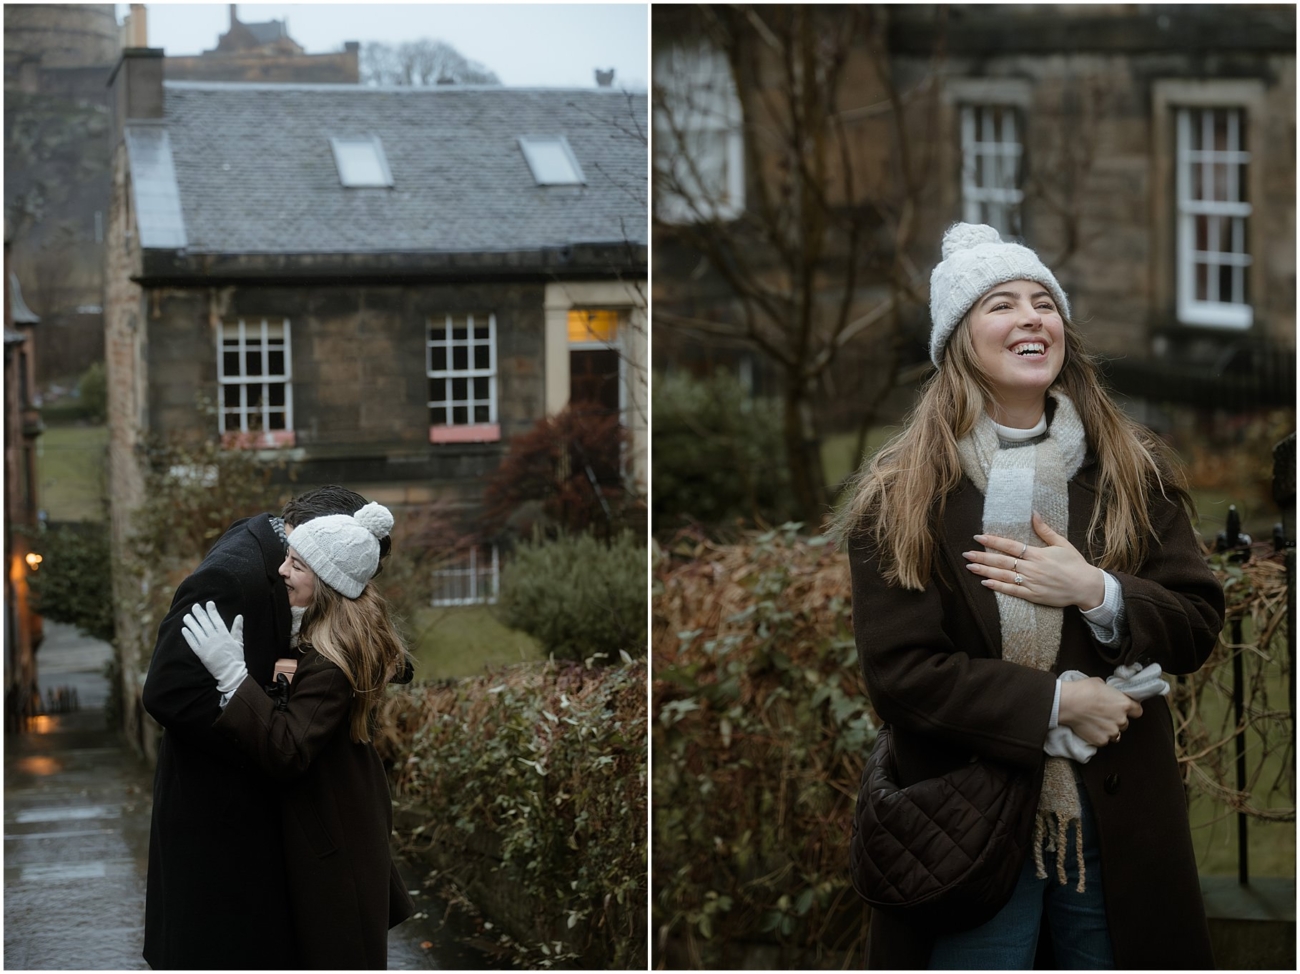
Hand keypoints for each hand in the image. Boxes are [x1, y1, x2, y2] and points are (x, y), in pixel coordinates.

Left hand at [180, 601, 247, 694]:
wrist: (231, 673)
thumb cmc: (236, 658)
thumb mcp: (239, 642)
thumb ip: (237, 629)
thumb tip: (239, 617)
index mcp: (225, 635)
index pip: (217, 619)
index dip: (212, 611)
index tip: (209, 603)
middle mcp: (214, 638)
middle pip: (205, 623)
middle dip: (199, 613)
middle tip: (194, 606)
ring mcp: (207, 646)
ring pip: (197, 631)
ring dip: (191, 623)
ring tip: (186, 616)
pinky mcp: (201, 654)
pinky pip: (192, 643)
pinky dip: (188, 636)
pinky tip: (184, 629)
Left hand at [964, 512, 1105, 609]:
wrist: (1086, 587)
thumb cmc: (1075, 564)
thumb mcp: (1062, 543)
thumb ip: (1045, 530)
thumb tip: (1033, 513)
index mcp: (1037, 554)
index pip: (1010, 546)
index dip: (993, 541)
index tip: (978, 537)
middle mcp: (1032, 568)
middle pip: (1002, 561)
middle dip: (982, 557)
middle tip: (966, 554)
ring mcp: (1031, 583)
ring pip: (1003, 576)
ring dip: (985, 571)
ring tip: (970, 567)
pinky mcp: (1033, 596)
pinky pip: (1012, 591)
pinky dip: (998, 587)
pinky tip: (985, 583)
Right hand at [1057, 676, 1141, 747]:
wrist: (1067, 703)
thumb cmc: (1082, 690)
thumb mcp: (1100, 683)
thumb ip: (1110, 692)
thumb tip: (1109, 694)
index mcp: (1124, 704)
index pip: (1138, 711)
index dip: (1131, 710)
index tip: (1125, 709)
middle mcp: (1121, 719)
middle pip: (1125, 723)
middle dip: (1116, 720)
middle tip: (1104, 714)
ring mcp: (1112, 731)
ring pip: (1116, 734)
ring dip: (1109, 729)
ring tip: (1096, 723)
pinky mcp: (1101, 740)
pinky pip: (1104, 740)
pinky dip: (1099, 736)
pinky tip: (1090, 728)